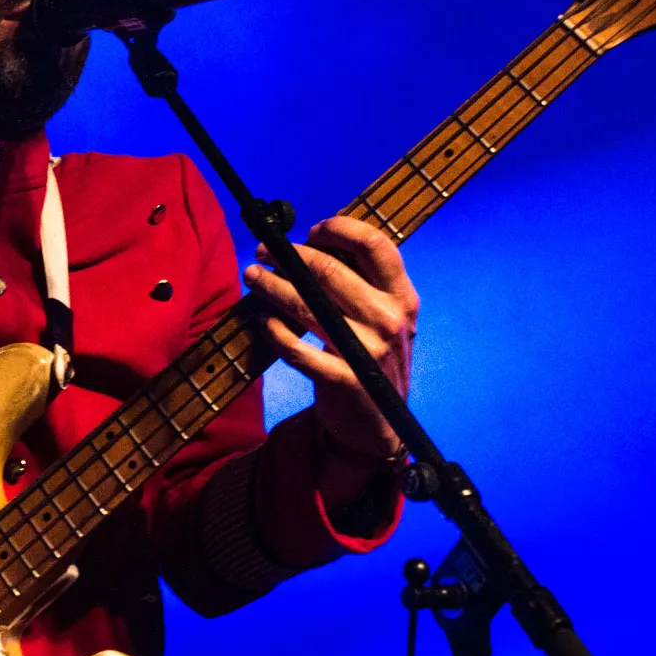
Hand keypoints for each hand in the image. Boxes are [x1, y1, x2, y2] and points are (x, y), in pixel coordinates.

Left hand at [245, 216, 418, 459]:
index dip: (338, 229)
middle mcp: (390, 319)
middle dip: (288, 255)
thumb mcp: (383, 317)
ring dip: (271, 285)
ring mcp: (368, 351)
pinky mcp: (345, 380)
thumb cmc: (371, 358)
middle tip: (263, 251)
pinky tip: (263, 319)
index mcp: (403, 296)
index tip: (310, 231)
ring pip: (306, 304)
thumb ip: (361, 282)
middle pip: (329, 269)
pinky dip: (274, 331)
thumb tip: (316, 241)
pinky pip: (297, 349)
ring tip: (252, 276)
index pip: (375, 244)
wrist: (381, 425)